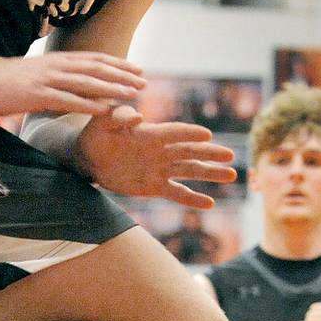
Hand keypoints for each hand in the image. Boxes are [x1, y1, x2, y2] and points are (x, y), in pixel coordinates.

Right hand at [0, 52, 143, 116]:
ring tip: (132, 94)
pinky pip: (68, 100)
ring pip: (88, 83)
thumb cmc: (5, 80)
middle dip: (123, 75)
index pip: (94, 59)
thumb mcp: (35, 75)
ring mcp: (48, 80)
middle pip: (97, 69)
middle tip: (144, 82)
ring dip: (112, 88)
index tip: (137, 69)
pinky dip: (89, 105)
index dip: (118, 64)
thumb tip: (66, 86)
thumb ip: (54, 78)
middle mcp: (57, 67)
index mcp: (57, 61)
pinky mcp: (38, 95)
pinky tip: (105, 110)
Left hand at [77, 106, 235, 207]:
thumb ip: (119, 116)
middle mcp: (161, 151)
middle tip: (231, 156)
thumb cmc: (96, 135)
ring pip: (190, 171)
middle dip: (210, 154)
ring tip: (232, 175)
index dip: (189, 134)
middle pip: (190, 152)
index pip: (175, 133)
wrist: (88, 159)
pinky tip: (210, 203)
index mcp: (151, 133)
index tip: (206, 136)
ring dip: (210, 173)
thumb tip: (137, 118)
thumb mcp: (102, 122)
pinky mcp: (155, 186)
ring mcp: (160, 169)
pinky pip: (177, 193)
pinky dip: (193, 199)